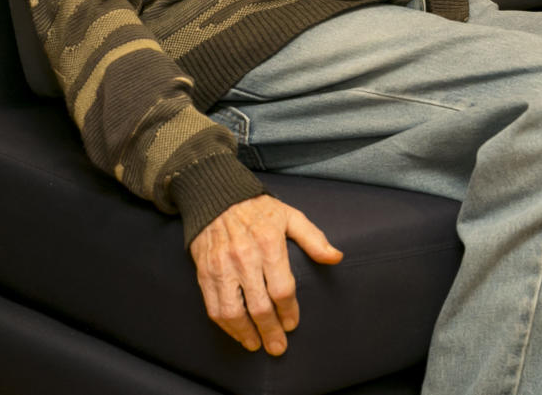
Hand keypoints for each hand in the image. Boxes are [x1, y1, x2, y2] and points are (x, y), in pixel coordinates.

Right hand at [189, 194, 342, 355]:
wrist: (216, 196)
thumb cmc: (258, 209)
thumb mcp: (290, 216)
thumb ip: (314, 239)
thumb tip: (336, 258)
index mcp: (268, 243)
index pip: (281, 289)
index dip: (289, 311)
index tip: (293, 324)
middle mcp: (244, 257)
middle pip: (259, 306)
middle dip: (270, 331)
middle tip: (279, 347)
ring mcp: (222, 267)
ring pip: (233, 311)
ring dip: (246, 334)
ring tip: (257, 345)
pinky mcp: (205, 273)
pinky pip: (213, 307)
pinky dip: (225, 326)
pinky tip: (237, 333)